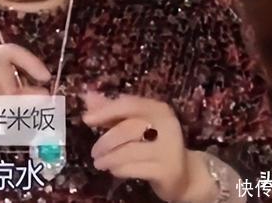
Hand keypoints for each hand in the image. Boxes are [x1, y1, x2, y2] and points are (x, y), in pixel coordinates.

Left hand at [82, 92, 217, 201]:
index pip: (128, 103)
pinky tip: (115, 170)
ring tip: (100, 163)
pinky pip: (134, 168)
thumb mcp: (135, 123)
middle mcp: (167, 124)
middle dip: (105, 142)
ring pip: (128, 151)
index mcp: (158, 108)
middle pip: (126, 129)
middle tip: (94, 152)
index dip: (106, 110)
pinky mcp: (167, 170)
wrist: (185, 174)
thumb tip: (87, 96)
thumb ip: (112, 110)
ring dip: (109, 158)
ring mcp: (169, 148)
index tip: (87, 119)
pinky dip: (119, 170)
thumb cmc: (154, 144)